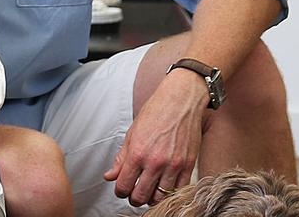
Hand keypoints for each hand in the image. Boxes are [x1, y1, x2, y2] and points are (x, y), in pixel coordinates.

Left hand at [104, 69, 207, 206]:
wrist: (180, 100)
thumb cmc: (155, 112)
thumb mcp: (132, 133)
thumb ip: (121, 158)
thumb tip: (109, 176)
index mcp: (137, 153)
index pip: (123, 185)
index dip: (120, 191)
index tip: (121, 189)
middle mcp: (155, 161)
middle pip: (141, 196)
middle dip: (134, 198)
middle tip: (133, 194)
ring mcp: (173, 165)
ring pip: (160, 197)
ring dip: (152, 198)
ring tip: (149, 191)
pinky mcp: (188, 165)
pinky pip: (179, 189)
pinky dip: (170, 193)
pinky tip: (165, 187)